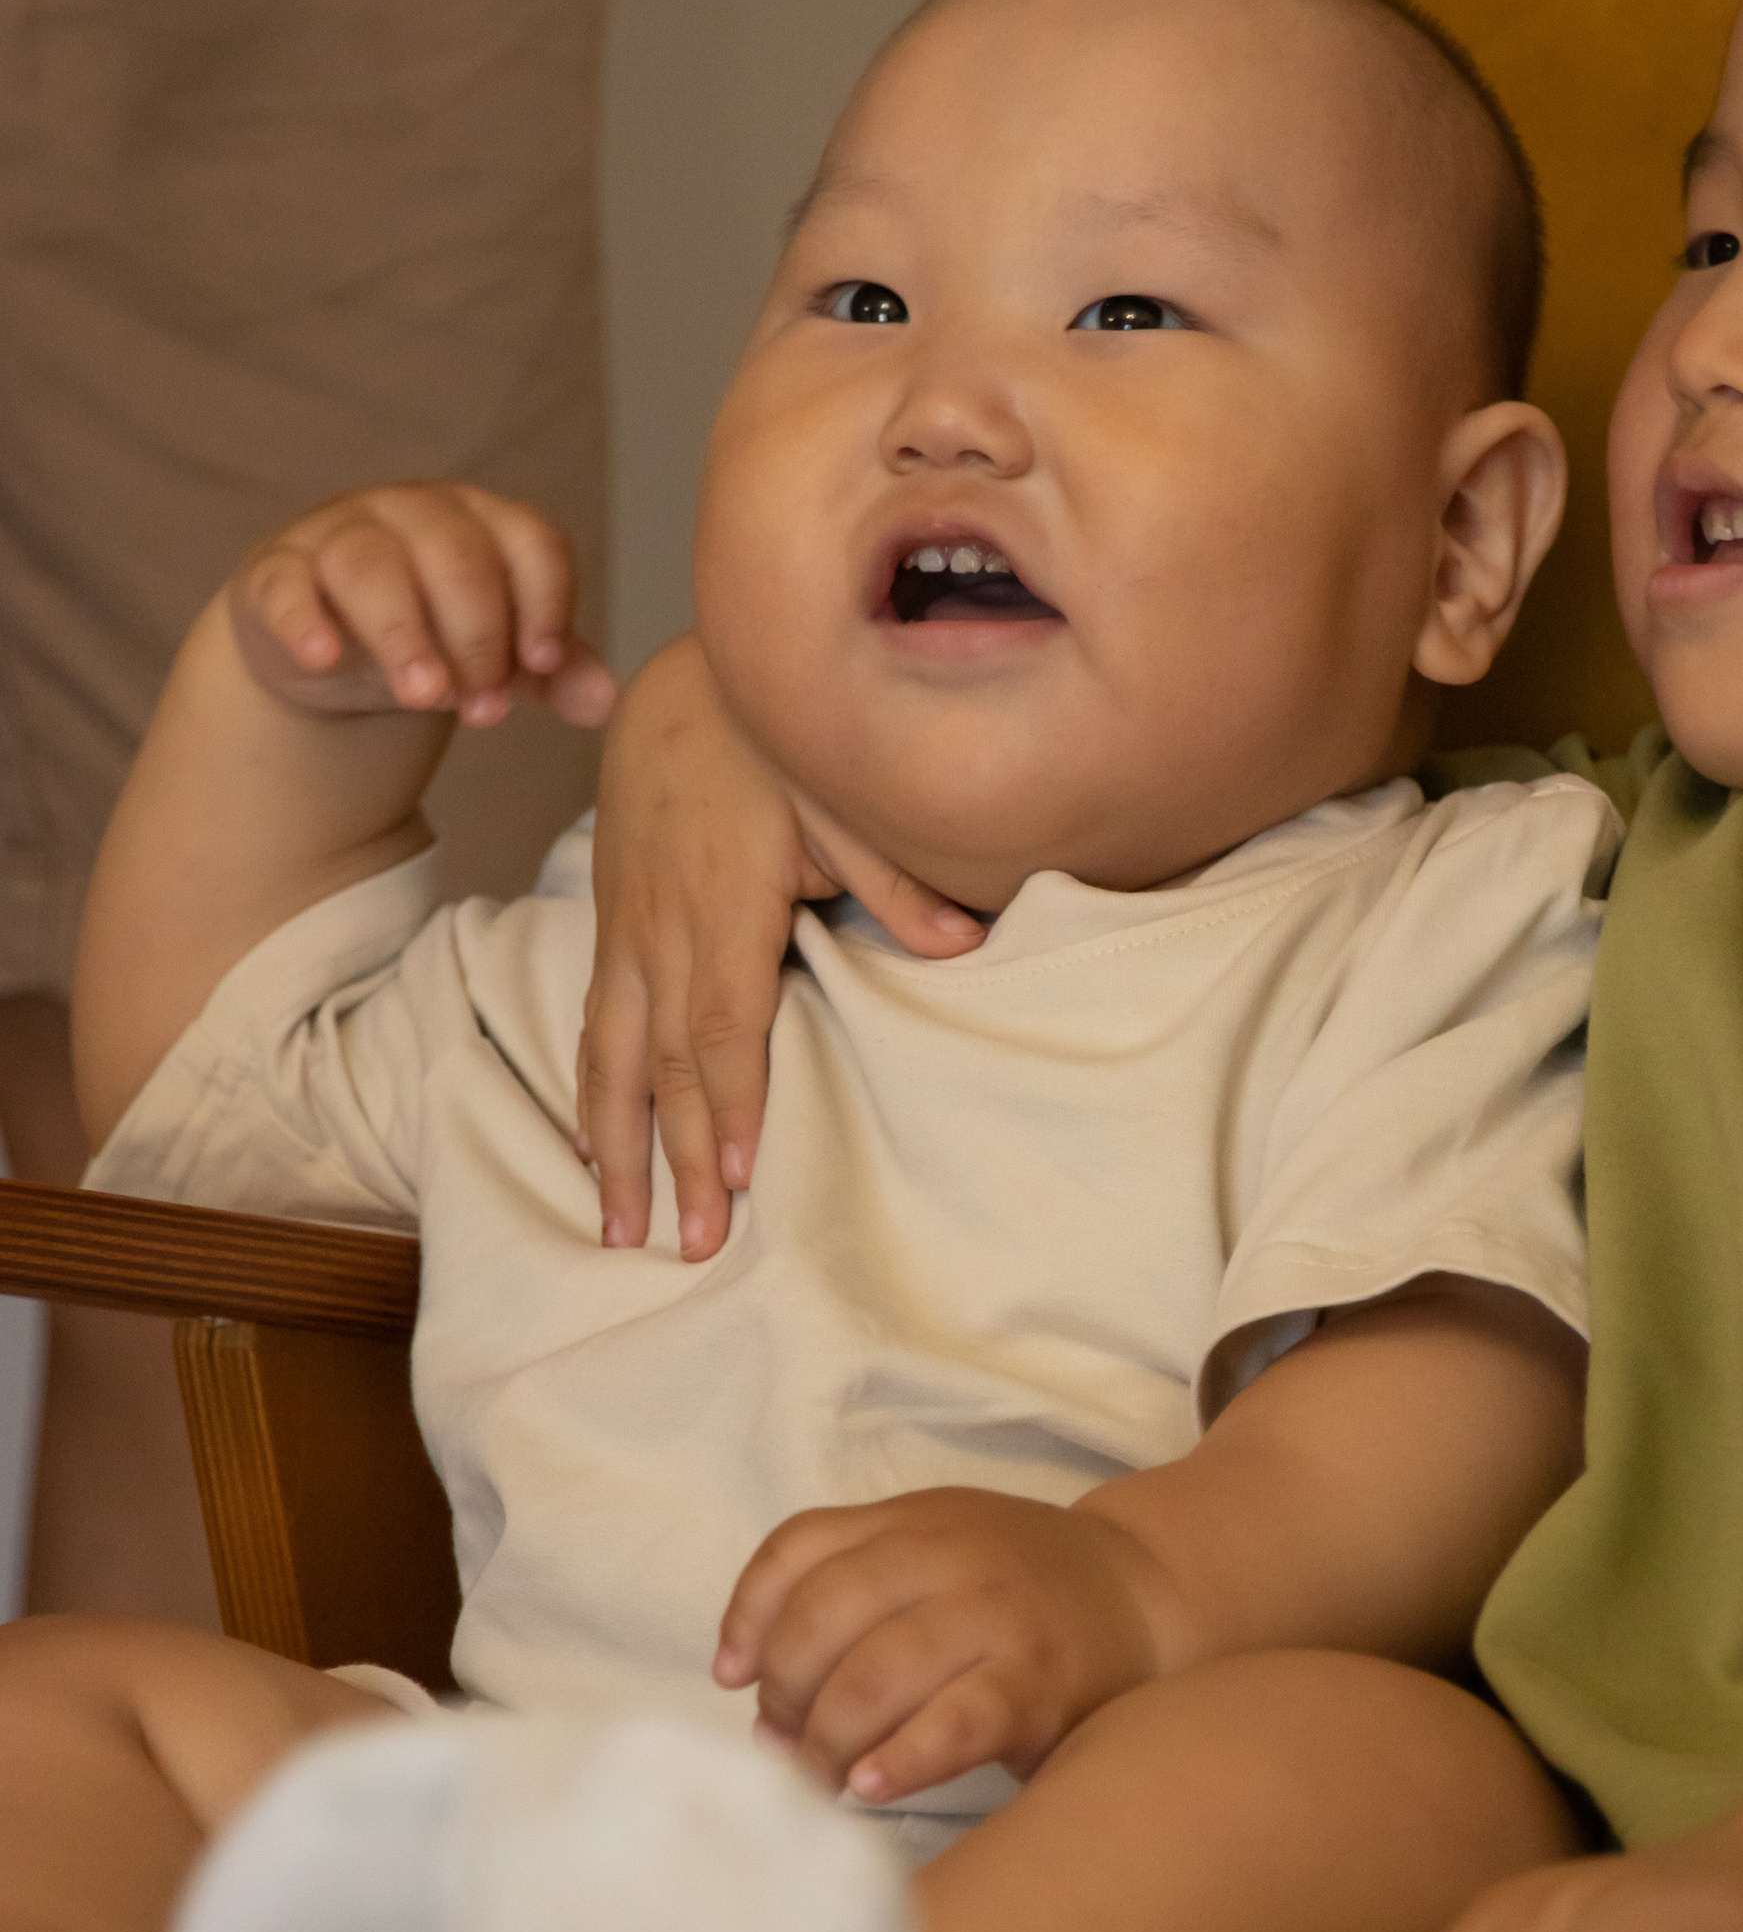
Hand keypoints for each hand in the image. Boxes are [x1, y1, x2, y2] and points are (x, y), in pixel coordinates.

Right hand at [227, 485, 616, 733]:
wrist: (329, 653)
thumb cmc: (434, 637)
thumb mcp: (499, 655)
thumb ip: (553, 672)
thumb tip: (607, 702)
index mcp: (482, 521)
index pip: (530, 542)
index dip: (544, 602)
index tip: (544, 665)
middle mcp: (413, 512)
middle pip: (455, 554)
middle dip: (478, 635)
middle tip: (484, 708)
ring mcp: (337, 534)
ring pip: (370, 563)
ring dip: (404, 633)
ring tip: (423, 696)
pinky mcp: (276, 572)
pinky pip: (286, 584)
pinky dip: (302, 619)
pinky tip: (323, 657)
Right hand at [576, 634, 983, 1257]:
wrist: (679, 686)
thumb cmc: (772, 744)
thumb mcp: (843, 794)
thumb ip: (896, 876)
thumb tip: (965, 944)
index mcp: (723, 899)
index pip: (722, 1022)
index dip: (729, 1102)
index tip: (740, 1176)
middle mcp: (661, 924)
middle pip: (661, 1062)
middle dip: (676, 1159)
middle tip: (691, 1244)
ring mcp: (625, 928)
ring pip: (608, 1055)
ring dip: (614, 1147)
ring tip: (618, 1230)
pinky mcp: (608, 926)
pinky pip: (591, 1024)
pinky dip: (589, 1095)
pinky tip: (593, 1151)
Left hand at [714, 1489, 1178, 1799]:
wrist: (1146, 1595)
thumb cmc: (1018, 1591)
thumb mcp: (936, 1550)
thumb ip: (851, 1584)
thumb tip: (749, 1682)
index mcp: (913, 1518)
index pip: (798, 1548)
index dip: (748, 1618)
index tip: (734, 1678)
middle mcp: (950, 1552)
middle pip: (823, 1615)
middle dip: (786, 1693)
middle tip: (789, 1745)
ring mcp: (995, 1613)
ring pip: (874, 1672)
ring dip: (827, 1739)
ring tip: (823, 1778)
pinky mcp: (1037, 1680)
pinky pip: (950, 1722)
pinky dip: (899, 1759)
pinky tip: (870, 1785)